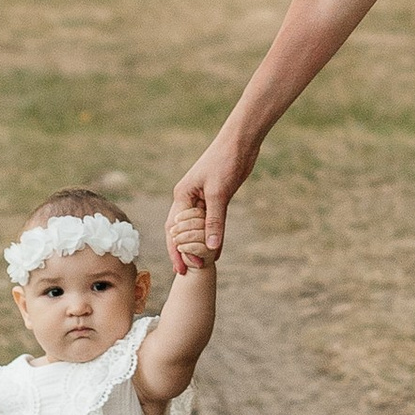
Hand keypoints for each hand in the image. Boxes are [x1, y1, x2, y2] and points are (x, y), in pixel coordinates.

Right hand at [171, 127, 256, 260]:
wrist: (240, 142)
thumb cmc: (225, 161)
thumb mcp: (219, 193)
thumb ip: (215, 221)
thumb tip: (211, 247)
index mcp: (182, 196)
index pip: (174, 229)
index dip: (176, 251)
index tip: (181, 269)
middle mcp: (188, 198)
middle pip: (181, 231)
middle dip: (183, 251)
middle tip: (188, 272)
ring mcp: (201, 197)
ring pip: (196, 227)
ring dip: (197, 245)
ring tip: (200, 265)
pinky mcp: (215, 196)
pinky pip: (210, 221)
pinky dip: (212, 235)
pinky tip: (216, 249)